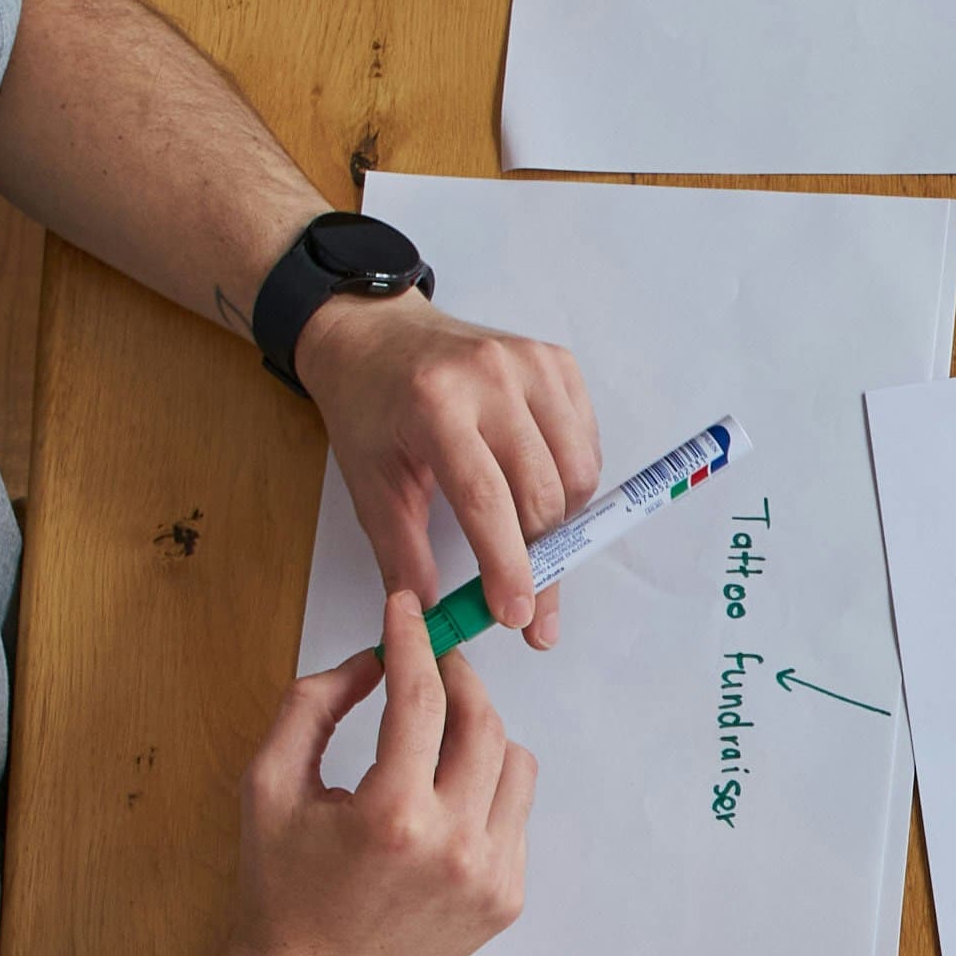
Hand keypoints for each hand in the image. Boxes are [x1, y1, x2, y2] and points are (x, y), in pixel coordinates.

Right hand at [235, 589, 535, 955]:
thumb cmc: (280, 889)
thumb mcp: (268, 786)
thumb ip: (312, 705)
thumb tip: (368, 659)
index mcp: (392, 815)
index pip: (422, 698)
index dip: (413, 642)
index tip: (408, 613)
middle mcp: (453, 846)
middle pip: (484, 723)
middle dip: (457, 678)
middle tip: (430, 661)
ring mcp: (490, 876)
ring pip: (515, 763)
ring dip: (480, 731)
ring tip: (437, 732)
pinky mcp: (507, 898)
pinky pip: (516, 812)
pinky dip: (488, 787)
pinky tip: (445, 794)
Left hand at [295, 288, 601, 641]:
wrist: (375, 335)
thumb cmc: (369, 408)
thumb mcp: (370, 484)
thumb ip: (403, 556)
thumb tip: (436, 620)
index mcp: (435, 404)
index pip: (486, 499)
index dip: (508, 565)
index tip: (518, 616)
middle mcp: (490, 376)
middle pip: (541, 491)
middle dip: (544, 562)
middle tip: (532, 609)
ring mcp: (531, 363)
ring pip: (576, 472)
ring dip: (563, 523)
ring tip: (531, 545)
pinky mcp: (556, 361)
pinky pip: (586, 442)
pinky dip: (573, 482)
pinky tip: (541, 494)